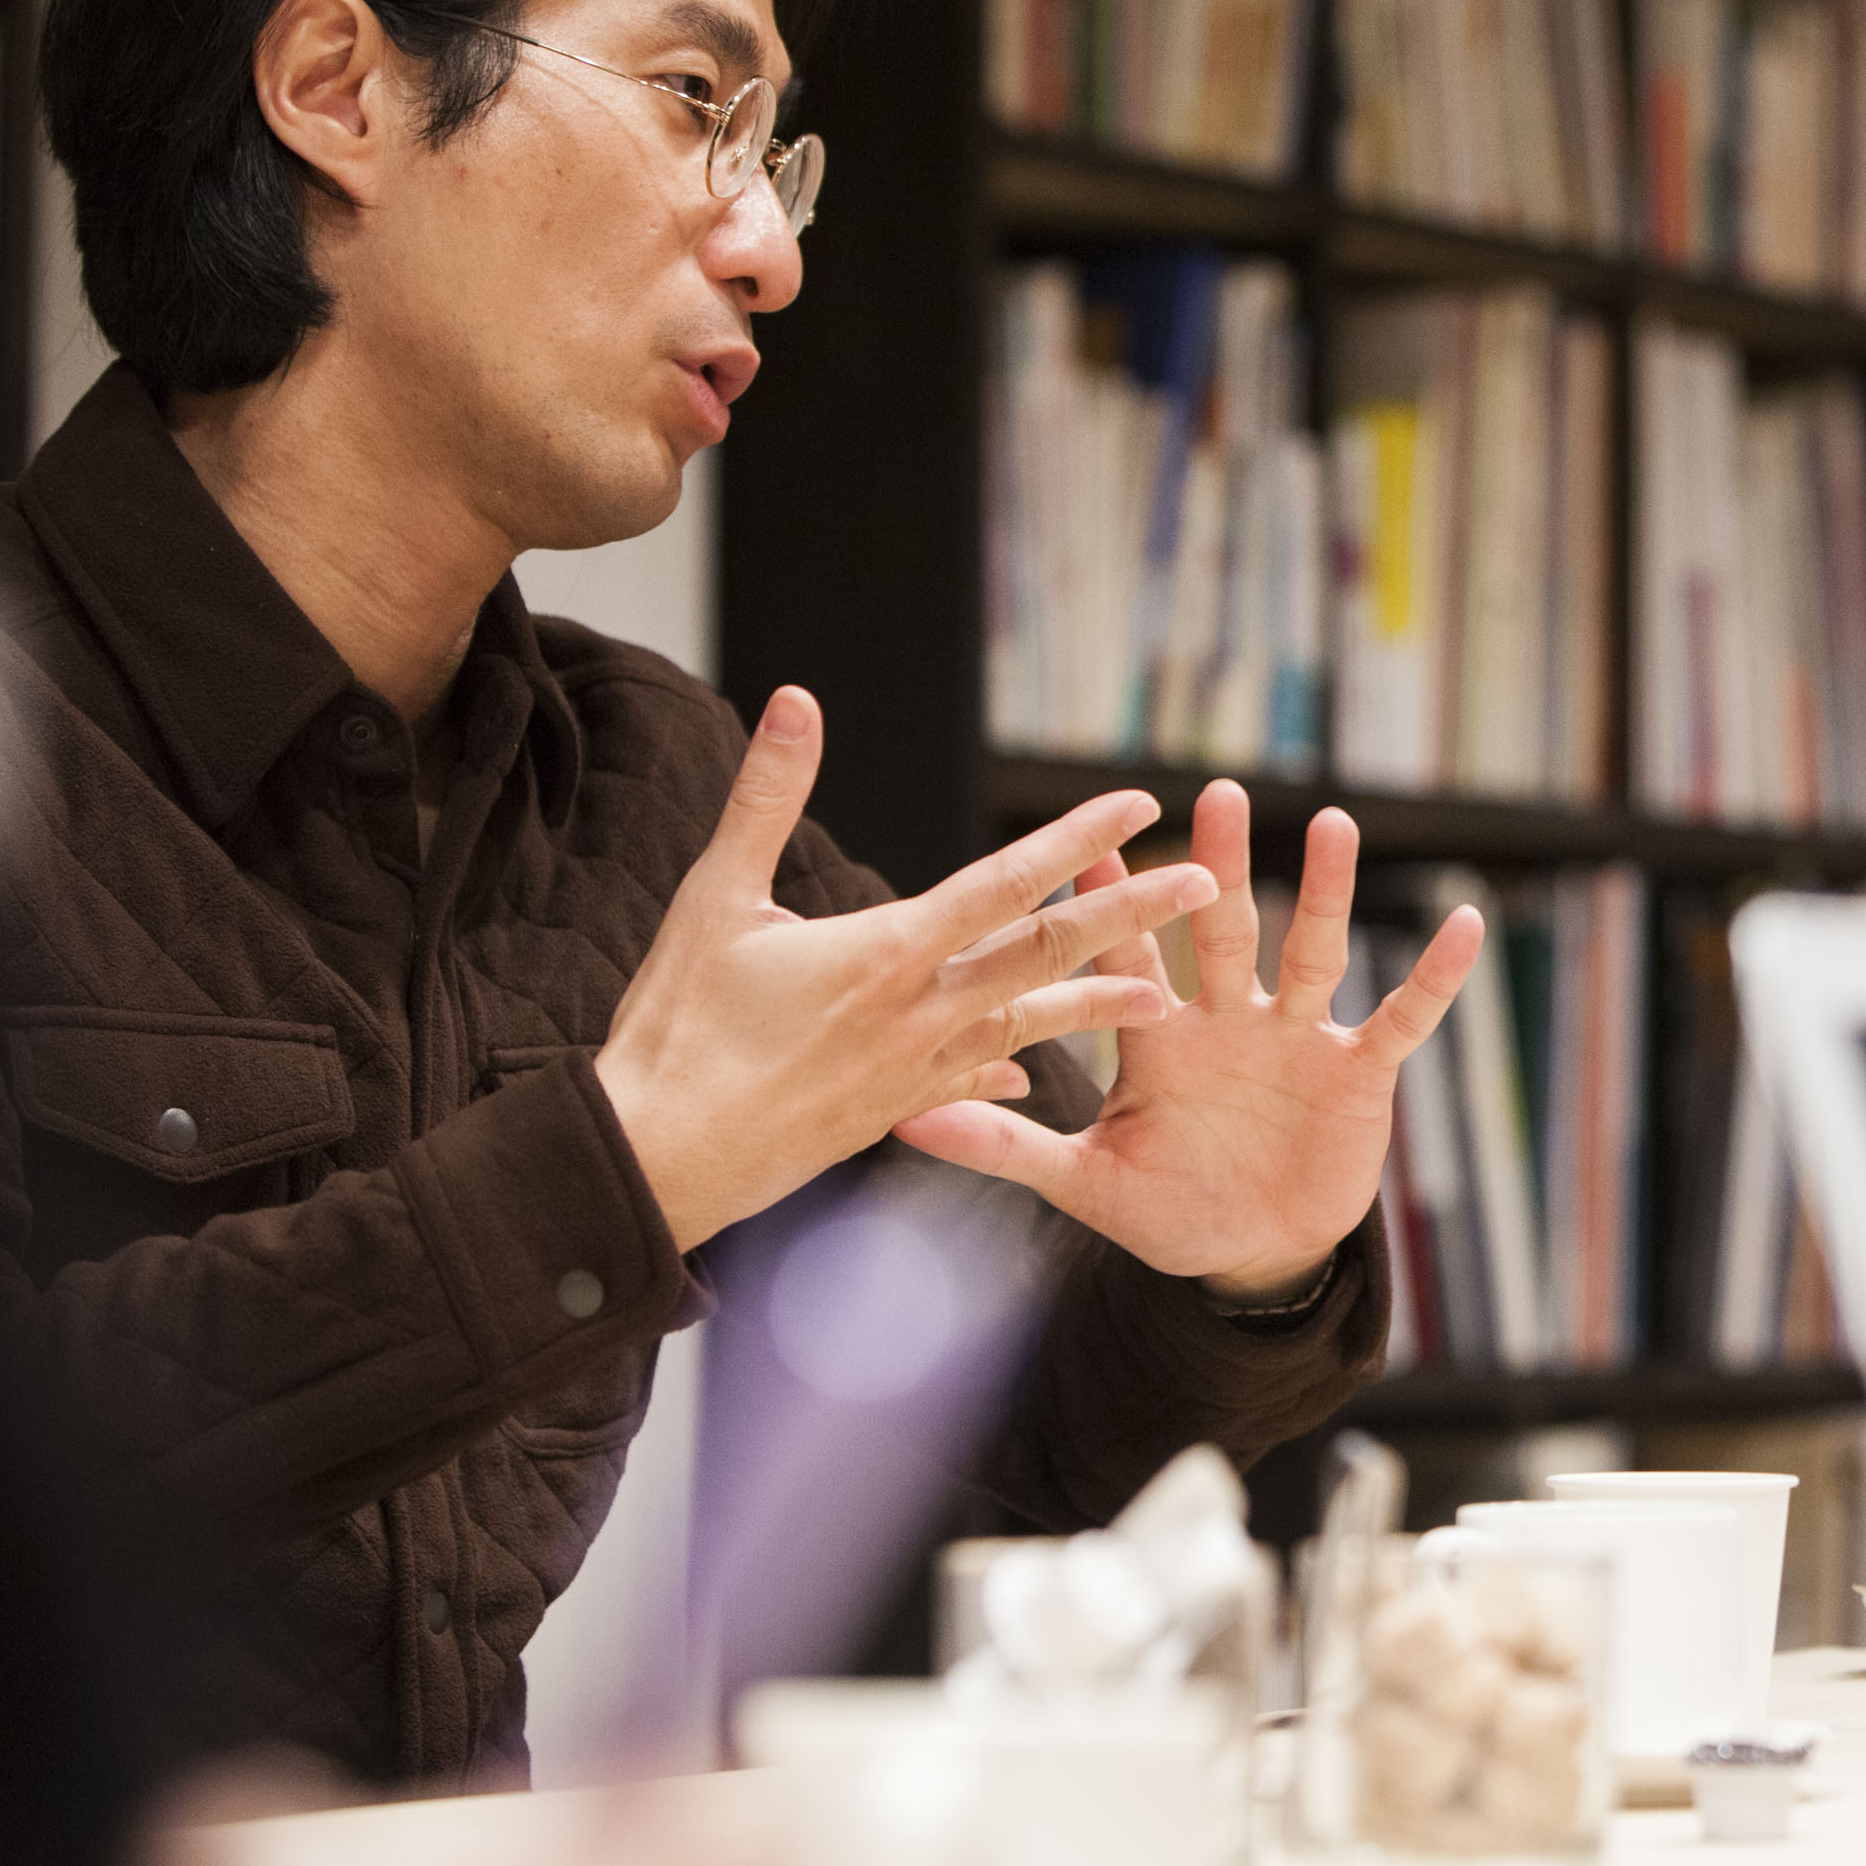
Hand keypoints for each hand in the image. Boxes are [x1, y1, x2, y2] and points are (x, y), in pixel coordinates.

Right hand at [594, 687, 1217, 1249]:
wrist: (657, 1165)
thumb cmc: (677, 1027)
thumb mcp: (716, 897)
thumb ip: (767, 796)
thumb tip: (797, 700)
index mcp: (888, 952)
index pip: (1007, 882)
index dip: (1079, 839)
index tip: (1140, 805)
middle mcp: (920, 1012)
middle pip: (1047, 953)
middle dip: (1131, 915)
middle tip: (1207, 884)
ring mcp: (915, 1070)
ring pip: (1030, 1023)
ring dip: (1099, 1002)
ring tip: (1165, 991)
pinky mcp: (894, 1112)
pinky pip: (975, 1077)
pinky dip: (1014, 1062)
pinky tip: (1037, 1063)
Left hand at [892, 780, 1482, 1299]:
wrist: (1252, 1260)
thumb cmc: (1169, 1211)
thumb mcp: (1085, 1183)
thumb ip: (1005, 1148)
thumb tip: (903, 1121)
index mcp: (1160, 1039)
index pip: (1130, 956)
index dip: (1112, 902)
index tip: (1088, 839)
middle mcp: (1228, 1020)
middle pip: (1221, 929)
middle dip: (1220, 865)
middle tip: (1217, 795)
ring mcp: (1295, 1038)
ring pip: (1311, 950)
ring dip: (1324, 892)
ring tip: (1335, 825)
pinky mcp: (1356, 1069)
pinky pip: (1401, 1014)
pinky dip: (1433, 976)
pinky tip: (1463, 926)